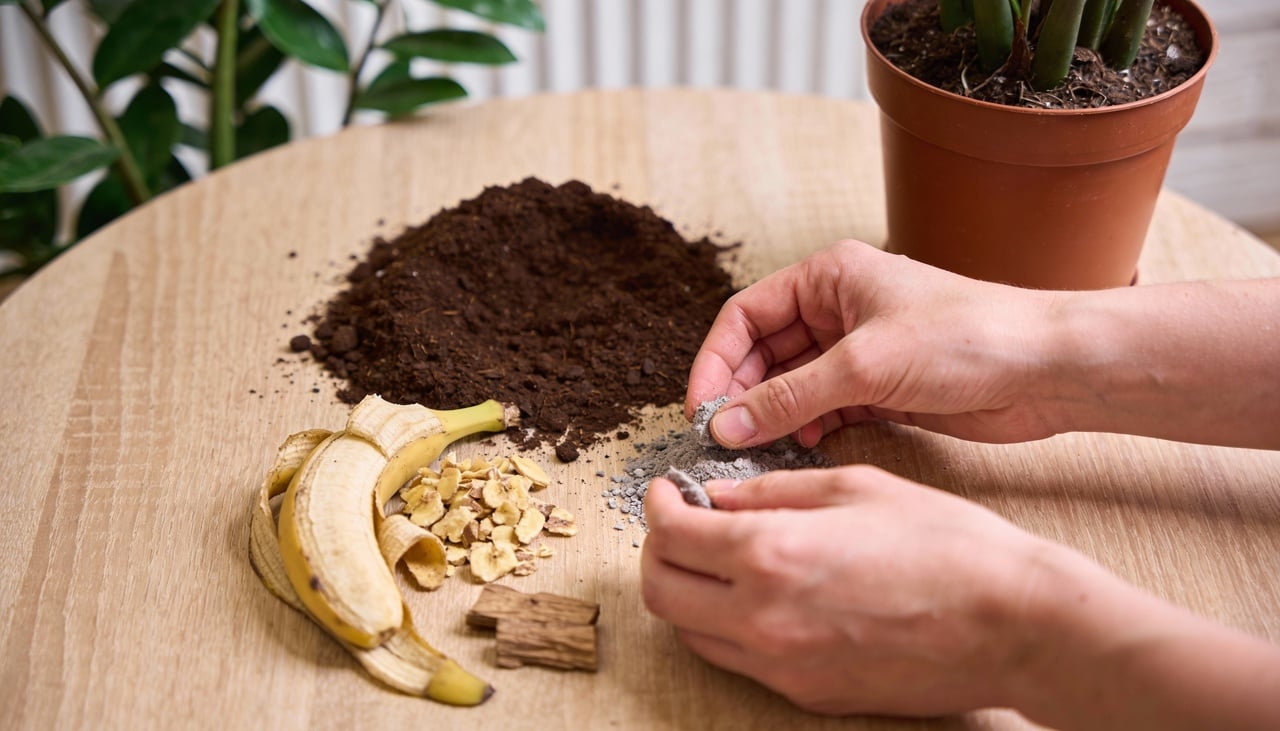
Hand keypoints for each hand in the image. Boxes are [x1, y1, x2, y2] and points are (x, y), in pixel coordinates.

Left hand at [642, 466, 1279, 726]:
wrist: (1013, 624)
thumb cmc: (947, 545)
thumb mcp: (854, 487)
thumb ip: (771, 490)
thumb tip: (717, 494)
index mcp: (770, 552)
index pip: (669, 533)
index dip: (657, 504)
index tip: (667, 491)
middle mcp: (762, 616)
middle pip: (661, 590)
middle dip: (658, 550)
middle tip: (681, 524)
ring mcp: (781, 664)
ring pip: (690, 631)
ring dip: (687, 591)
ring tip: (719, 559)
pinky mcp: (805, 693)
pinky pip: (737, 659)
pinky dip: (727, 624)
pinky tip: (759, 594)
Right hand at [686, 240, 1062, 447]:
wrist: (1045, 369)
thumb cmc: (965, 338)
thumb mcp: (863, 365)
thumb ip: (789, 398)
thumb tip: (726, 425)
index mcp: (828, 277)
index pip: (746, 316)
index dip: (716, 361)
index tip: (700, 407)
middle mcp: (838, 308)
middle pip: (764, 352)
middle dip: (742, 394)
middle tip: (723, 437)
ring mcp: (859, 349)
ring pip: (792, 384)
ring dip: (773, 415)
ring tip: (759, 448)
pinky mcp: (881, 387)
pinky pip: (824, 407)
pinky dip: (808, 428)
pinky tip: (805, 446)